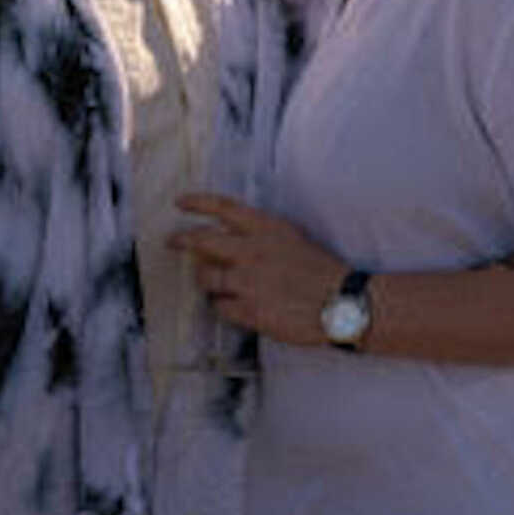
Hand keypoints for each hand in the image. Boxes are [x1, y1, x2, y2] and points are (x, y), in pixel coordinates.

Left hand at [170, 193, 344, 345]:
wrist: (342, 302)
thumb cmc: (320, 269)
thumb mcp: (292, 238)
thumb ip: (261, 237)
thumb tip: (231, 242)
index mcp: (267, 229)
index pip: (223, 208)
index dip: (198, 203)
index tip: (180, 203)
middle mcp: (252, 252)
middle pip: (202, 241)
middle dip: (181, 240)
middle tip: (172, 242)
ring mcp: (249, 283)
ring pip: (206, 278)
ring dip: (205, 280)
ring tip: (211, 283)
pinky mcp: (250, 311)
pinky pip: (220, 307)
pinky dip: (222, 306)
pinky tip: (234, 306)